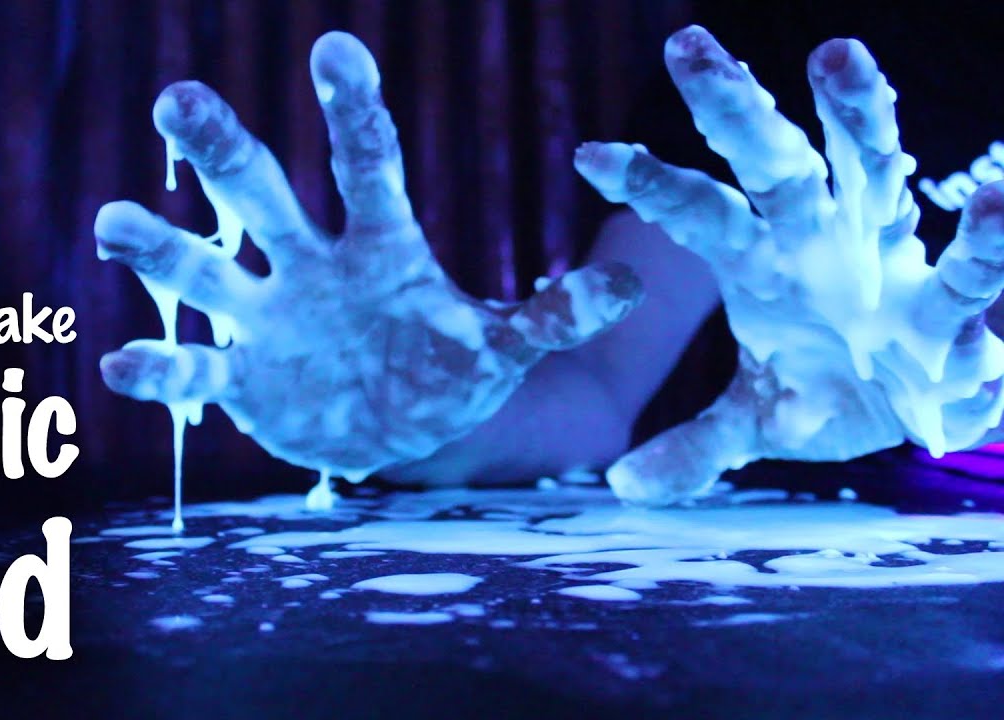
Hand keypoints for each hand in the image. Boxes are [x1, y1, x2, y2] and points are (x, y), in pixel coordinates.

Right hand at [95, 32, 642, 482]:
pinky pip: (193, 367)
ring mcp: (269, 319)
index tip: (337, 49)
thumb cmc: (447, 371)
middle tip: (181, 99)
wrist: (396, 427)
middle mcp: (311, 265)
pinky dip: (157, 366)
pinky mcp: (242, 380)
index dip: (354, 112)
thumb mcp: (502, 347)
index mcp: (378, 244)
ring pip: (207, 270)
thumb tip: (632, 287)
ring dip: (163, 247)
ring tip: (112, 221)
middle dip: (225, 149)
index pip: (366, 166)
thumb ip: (553, 317)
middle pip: (262, 194)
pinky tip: (117, 363)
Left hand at [575, 26, 1003, 505]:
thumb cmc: (832, 392)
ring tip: (835, 56)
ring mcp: (888, 246)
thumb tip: (621, 485)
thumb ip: (698, 447)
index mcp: (761, 260)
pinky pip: (964, 266)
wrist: (922, 410)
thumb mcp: (761, 420)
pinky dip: (979, 241)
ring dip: (857, 115)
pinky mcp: (953, 290)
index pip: (697, 211)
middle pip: (770, 160)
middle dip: (732, 106)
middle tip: (684, 47)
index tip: (588, 155)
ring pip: (871, 166)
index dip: (647, 182)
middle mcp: (819, 235)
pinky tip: (993, 198)